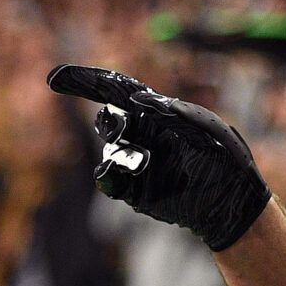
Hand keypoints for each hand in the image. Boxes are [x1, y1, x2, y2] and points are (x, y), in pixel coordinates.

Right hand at [47, 66, 270, 250]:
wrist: (230, 206)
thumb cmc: (226, 161)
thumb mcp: (208, 133)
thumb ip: (176, 114)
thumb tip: (137, 99)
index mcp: (156, 112)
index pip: (117, 91)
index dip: (87, 82)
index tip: (56, 79)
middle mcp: (140, 134)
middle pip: (108, 120)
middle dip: (113, 123)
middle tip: (125, 128)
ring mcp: (134, 161)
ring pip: (110, 150)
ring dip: (122, 153)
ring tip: (144, 162)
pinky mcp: (132, 189)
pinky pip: (109, 179)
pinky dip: (110, 175)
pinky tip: (122, 175)